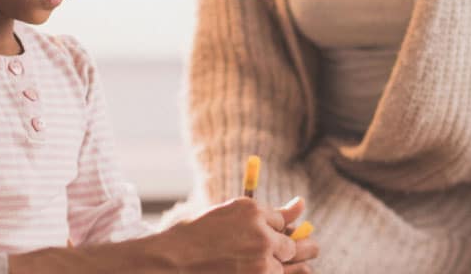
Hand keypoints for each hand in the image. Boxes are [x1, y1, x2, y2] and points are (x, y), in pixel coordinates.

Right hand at [148, 196, 318, 272]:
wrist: (169, 264)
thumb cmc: (192, 239)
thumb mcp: (227, 217)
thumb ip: (263, 216)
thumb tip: (301, 204)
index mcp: (251, 210)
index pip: (280, 221)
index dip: (274, 232)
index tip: (266, 239)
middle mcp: (260, 234)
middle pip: (292, 245)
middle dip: (294, 249)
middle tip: (292, 252)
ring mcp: (261, 262)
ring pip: (290, 268)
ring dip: (281, 269)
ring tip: (259, 264)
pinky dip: (270, 273)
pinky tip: (255, 270)